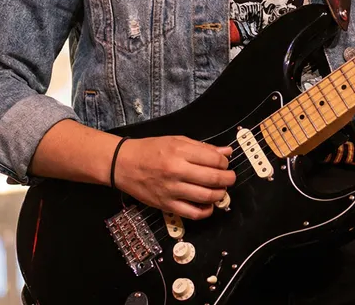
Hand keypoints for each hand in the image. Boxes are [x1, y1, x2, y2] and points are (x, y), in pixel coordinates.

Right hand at [114, 135, 235, 219]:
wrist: (124, 164)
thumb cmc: (151, 149)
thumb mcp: (177, 140)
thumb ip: (203, 147)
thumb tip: (226, 152)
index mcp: (180, 152)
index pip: (213, 160)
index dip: (224, 162)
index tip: (225, 163)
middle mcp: (176, 171)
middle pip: (213, 178)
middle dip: (228, 179)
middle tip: (230, 178)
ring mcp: (171, 190)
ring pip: (205, 197)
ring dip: (219, 194)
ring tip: (221, 190)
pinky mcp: (165, 205)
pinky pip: (191, 213)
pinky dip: (205, 211)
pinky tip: (209, 205)